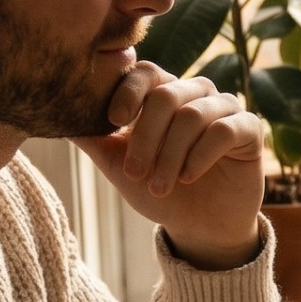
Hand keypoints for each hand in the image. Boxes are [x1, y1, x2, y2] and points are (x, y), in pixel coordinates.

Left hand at [72, 63, 264, 269]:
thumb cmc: (160, 191)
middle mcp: (196, 94)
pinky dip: (200, 155)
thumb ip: (93, 139)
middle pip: (167, 95)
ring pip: (193, 114)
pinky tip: (189, 177)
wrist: (200, 228)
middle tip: (135, 174)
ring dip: (171, 154)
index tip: (114, 123)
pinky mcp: (250, 129)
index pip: (146, 73)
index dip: (128, 92)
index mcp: (164, 95)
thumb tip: (51, 112)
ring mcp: (225, 109)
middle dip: (146, 138)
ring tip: (160, 185)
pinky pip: (223, 130)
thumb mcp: (118, 166)